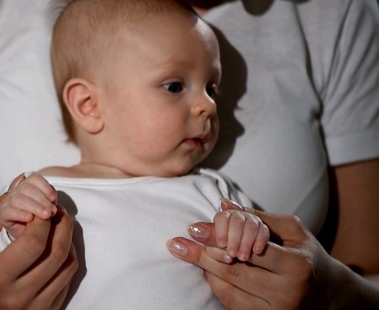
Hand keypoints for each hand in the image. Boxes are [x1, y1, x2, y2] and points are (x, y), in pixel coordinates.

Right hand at [0, 173, 57, 238]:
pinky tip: (30, 218)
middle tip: (52, 211)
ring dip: (34, 207)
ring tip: (45, 216)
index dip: (45, 187)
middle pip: (27, 188)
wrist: (29, 236)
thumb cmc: (40, 220)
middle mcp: (17, 192)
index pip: (35, 179)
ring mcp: (9, 203)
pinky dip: (20, 214)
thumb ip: (50, 200)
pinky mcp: (4, 215)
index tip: (54, 198)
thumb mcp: (48, 208)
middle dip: (42, 199)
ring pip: (18, 199)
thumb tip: (52, 198)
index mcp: (28, 186)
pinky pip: (9, 211)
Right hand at [0, 186, 77, 309]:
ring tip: (57, 226)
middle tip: (57, 210)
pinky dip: (66, 260)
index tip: (41, 207)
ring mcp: (32, 309)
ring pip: (67, 268)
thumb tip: (23, 179)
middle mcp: (16, 297)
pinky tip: (54, 247)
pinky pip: (67, 283)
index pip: (34, 242)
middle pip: (56, 255)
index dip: (43, 219)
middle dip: (62, 225)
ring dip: (68, 241)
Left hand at [167, 204, 351, 308]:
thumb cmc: (307, 255)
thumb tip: (224, 205)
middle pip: (235, 273)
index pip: (250, 249)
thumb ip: (258, 218)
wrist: (329, 295)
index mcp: (297, 266)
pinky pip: (232, 306)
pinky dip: (217, 287)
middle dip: (202, 257)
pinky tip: (208, 272)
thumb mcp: (292, 230)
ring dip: (207, 272)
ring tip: (190, 255)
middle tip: (176, 244)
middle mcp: (288, 293)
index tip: (193, 228)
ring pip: (230, 293)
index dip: (219, 238)